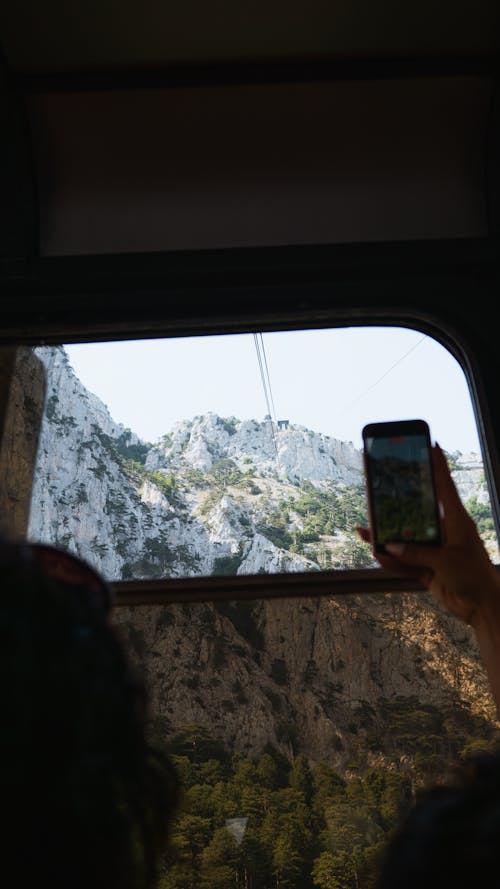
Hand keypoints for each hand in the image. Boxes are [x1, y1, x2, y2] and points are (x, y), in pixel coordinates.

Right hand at [356, 443, 499, 627]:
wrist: (481, 607)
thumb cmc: (473, 576)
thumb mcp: (445, 561)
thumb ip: (416, 553)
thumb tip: (390, 545)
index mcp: (455, 520)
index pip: (444, 485)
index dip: (437, 464)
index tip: (431, 443)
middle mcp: (443, 530)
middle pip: (415, 512)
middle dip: (395, 504)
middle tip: (377, 489)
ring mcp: (434, 549)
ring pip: (405, 538)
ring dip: (386, 537)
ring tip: (366, 530)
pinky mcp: (427, 567)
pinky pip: (404, 561)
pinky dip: (391, 560)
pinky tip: (377, 555)